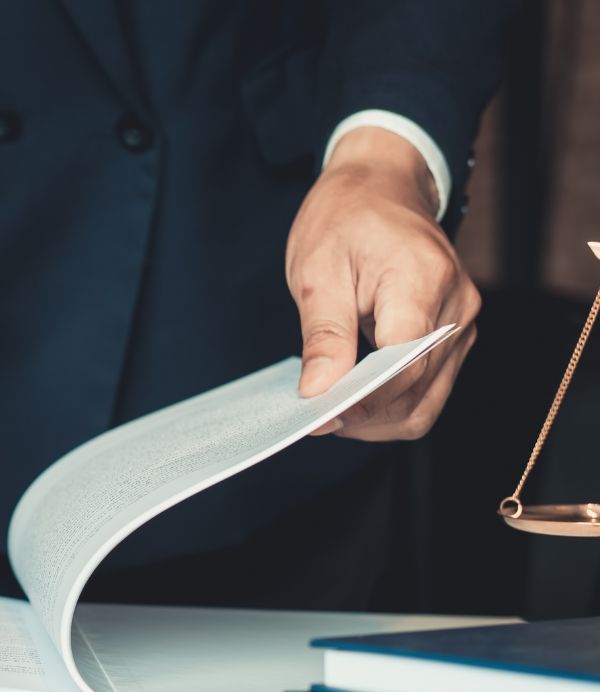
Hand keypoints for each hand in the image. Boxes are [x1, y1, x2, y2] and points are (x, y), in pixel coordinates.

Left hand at [286, 127, 479, 438]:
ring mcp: (461, 326)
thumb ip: (323, 335)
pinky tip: (353, 397)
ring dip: (375, 419)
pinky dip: (388, 406)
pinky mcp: (454, 338)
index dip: (360, 402)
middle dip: (363, 416)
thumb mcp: (318, 270)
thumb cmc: (346, 218)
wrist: (381, 186)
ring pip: (424, 405)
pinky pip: (426, 392)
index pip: (402, 367)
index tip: (318, 416)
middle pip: (414, 394)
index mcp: (423, 282)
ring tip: (331, 407)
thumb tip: (319, 392)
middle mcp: (457, 308)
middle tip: (314, 415)